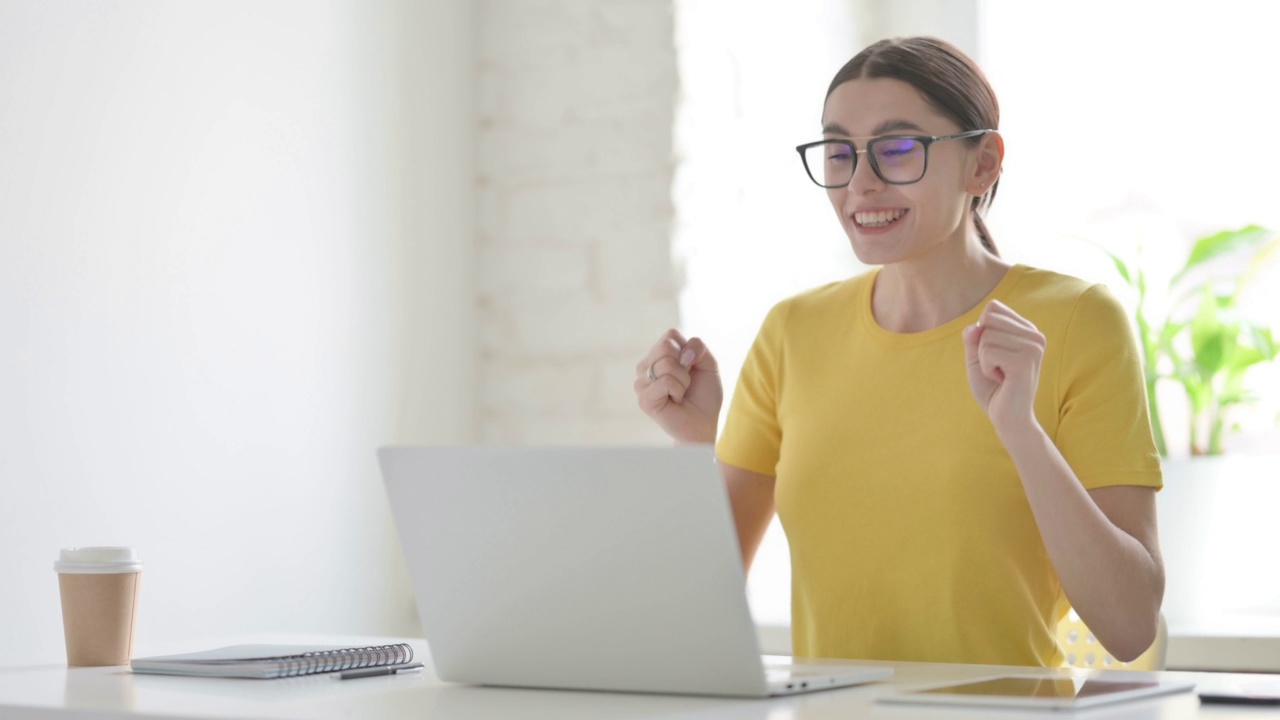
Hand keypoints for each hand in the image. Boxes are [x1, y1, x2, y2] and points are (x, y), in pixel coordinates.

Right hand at [634, 329, 722, 443]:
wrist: (704, 423)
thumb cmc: (704, 395)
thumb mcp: (709, 364)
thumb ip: (699, 347)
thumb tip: (683, 354)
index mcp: (658, 356)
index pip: (670, 335)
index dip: (688, 350)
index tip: (691, 368)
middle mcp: (646, 367)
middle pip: (666, 346)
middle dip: (685, 366)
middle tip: (685, 383)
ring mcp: (642, 383)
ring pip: (667, 364)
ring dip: (683, 380)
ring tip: (680, 393)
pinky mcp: (644, 399)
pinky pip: (665, 381)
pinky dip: (678, 391)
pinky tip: (675, 401)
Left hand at [962, 300, 1045, 439]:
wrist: (1008, 418)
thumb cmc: (993, 388)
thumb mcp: (977, 357)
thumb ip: (973, 338)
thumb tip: (974, 326)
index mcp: (1027, 330)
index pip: (993, 308)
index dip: (982, 332)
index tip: (995, 355)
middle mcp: (1035, 335)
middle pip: (988, 320)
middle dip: (982, 346)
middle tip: (997, 367)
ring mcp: (1033, 347)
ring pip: (985, 337)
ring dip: (984, 360)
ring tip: (1000, 374)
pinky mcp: (1025, 361)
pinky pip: (987, 352)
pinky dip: (986, 369)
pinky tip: (1002, 380)